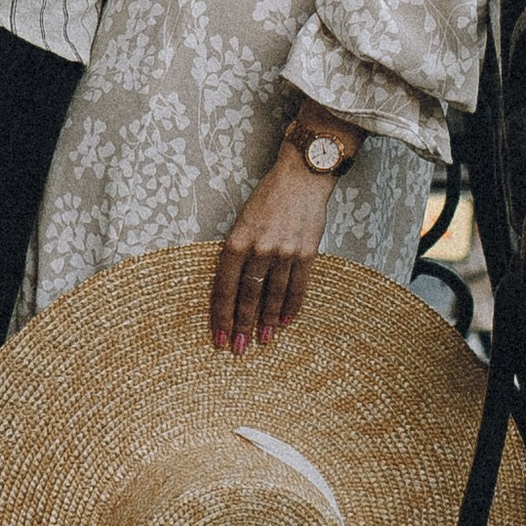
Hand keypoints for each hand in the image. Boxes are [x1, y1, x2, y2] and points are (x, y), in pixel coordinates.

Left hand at [210, 148, 335, 350]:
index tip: (218, 336)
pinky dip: (291, 307)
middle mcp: (259, 249)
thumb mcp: (242, 221)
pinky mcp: (306, 252)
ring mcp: (284, 252)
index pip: (224, 287)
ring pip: (273, 296)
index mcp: (237, 241)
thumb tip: (232, 288)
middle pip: (247, 296)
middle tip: (237, 348)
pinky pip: (298, 287)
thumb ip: (237, 252)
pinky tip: (285, 322)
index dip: (221, 315)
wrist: (302, 177)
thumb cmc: (268, 198)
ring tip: (263, 341)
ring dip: (267, 321)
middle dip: (242, 325)